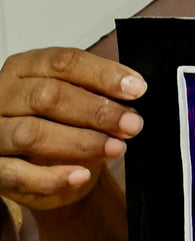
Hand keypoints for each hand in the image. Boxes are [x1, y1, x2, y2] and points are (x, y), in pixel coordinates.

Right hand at [0, 48, 145, 210]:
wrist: (46, 167)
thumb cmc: (65, 123)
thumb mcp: (82, 100)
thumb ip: (101, 94)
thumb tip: (132, 92)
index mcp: (26, 67)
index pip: (63, 63)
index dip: (102, 75)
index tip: (136, 89)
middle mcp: (3, 94)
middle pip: (47, 96)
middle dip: (96, 111)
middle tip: (131, 124)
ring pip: (31, 133)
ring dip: (79, 142)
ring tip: (115, 148)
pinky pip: (16, 174)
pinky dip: (52, 177)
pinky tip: (81, 175)